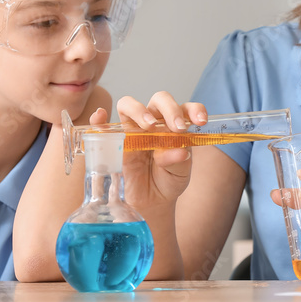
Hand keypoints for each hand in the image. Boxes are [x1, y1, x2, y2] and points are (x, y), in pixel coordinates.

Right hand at [102, 91, 205, 212]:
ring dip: (139, 110)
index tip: (201, 121)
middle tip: (177, 127)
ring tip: (148, 126)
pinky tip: (100, 116)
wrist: (152, 201)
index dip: (194, 109)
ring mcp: (134, 129)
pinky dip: (99, 119)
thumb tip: (180, 151)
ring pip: (129, 105)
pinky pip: (103, 126)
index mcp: (176, 125)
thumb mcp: (179, 173)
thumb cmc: (168, 180)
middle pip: (159, 100)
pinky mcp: (116, 141)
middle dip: (170, 109)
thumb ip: (178, 161)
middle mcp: (156, 122)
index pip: (186, 108)